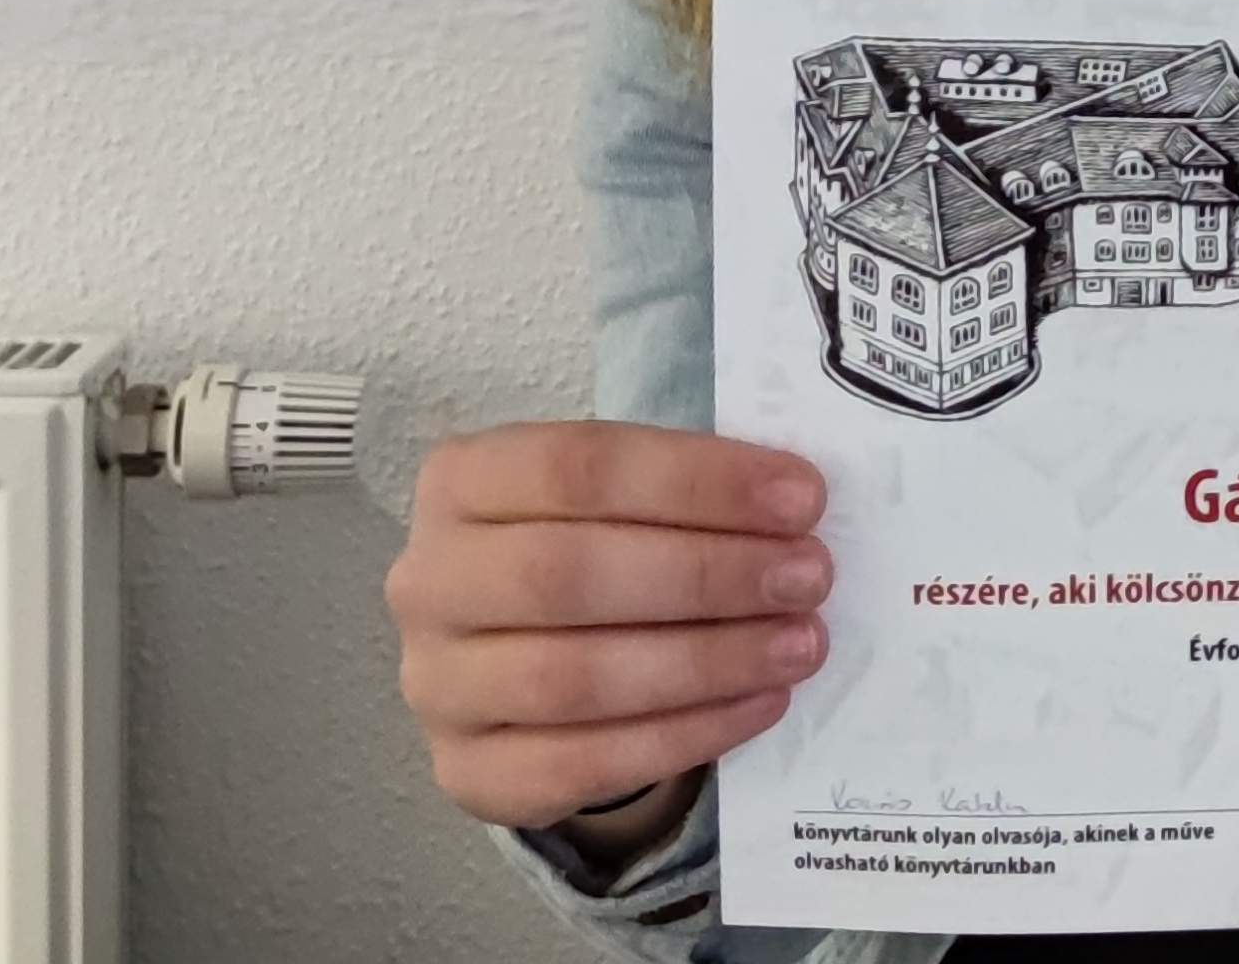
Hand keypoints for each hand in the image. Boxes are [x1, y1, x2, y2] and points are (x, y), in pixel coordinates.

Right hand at [390, 421, 834, 834]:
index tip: (800, 496)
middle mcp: (429, 581)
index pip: (574, 466)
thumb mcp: (615, 498)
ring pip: (572, 678)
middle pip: (566, 575)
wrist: (519, 667)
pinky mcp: (467, 772)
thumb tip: (794, 502)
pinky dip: (684, 735)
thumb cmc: (585, 556)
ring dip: (706, 660)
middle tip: (809, 576)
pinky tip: (759, 705)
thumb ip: (682, 491)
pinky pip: (582, 764)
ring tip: (798, 644)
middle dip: (707, 575)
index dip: (696, 481)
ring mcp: (438, 685)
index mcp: (458, 481)